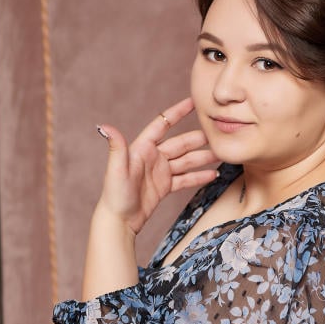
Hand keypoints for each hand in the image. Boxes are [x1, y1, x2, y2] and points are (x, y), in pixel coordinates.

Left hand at [95, 97, 218, 234]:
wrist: (119, 221)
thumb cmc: (115, 195)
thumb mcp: (116, 170)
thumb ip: (116, 147)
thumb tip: (104, 126)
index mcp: (142, 148)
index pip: (163, 124)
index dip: (177, 113)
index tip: (192, 102)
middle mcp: (153, 157)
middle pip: (180, 144)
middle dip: (198, 139)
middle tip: (217, 135)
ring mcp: (160, 172)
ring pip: (186, 161)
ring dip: (203, 158)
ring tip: (220, 155)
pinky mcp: (165, 186)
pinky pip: (185, 178)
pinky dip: (199, 176)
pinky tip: (212, 174)